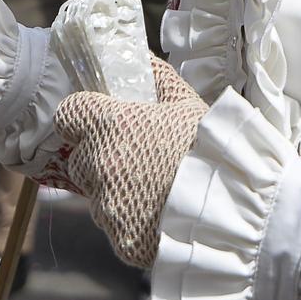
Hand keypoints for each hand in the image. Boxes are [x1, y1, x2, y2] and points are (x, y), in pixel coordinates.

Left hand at [54, 58, 207, 267]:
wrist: (233, 206)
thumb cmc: (212, 147)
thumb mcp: (188, 103)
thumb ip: (158, 79)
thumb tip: (142, 59)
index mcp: (110, 126)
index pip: (67, 115)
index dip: (81, 118)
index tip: (98, 123)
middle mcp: (98, 165)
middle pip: (80, 159)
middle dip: (100, 159)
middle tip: (137, 159)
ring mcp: (106, 207)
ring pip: (98, 197)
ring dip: (116, 193)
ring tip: (155, 191)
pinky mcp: (120, 240)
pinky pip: (117, 229)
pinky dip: (132, 223)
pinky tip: (160, 216)